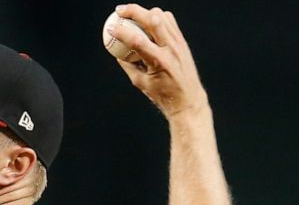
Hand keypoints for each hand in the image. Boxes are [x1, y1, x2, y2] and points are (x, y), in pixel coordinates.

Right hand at [109, 4, 208, 118]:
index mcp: (159, 62)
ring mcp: (178, 43)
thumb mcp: (140, 83)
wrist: (188, 99)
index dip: (121, 32)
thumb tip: (117, 52)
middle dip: (133, 11)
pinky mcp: (182, 41)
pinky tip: (146, 21)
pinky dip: (156, 17)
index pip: (137, 41)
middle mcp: (170, 49)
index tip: (110, 28)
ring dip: (144, 12)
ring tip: (131, 15)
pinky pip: (169, 21)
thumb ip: (129, 66)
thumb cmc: (162, 95)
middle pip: (152, 19)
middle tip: (119, 11)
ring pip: (162, 16)